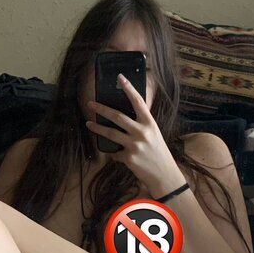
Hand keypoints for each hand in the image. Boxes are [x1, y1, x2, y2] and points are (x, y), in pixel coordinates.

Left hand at [85, 74, 181, 193]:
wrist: (164, 175)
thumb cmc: (158, 153)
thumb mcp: (153, 134)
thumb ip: (141, 125)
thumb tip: (121, 118)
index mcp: (150, 123)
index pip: (138, 102)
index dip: (129, 89)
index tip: (120, 77)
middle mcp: (142, 132)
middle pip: (117, 116)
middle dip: (102, 109)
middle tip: (90, 103)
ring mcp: (135, 145)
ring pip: (111, 133)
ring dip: (97, 128)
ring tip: (89, 123)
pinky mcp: (129, 158)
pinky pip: (115, 152)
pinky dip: (114, 153)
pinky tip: (117, 155)